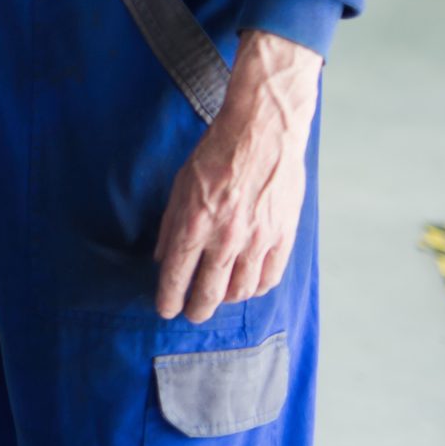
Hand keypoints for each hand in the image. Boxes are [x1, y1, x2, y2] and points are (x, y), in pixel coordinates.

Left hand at [152, 30, 322, 321]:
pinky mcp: (283, 236)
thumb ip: (171, 223)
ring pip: (242, 291)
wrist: (263, 131)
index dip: (169, 297)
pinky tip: (247, 286)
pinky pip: (269, 278)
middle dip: (197, 309)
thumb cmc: (217, 152)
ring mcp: (258, 239)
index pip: (177, 274)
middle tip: (192, 314)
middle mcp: (226, 237)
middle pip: (210, 293)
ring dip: (226, 299)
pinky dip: (256, 288)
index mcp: (195, 223)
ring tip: (218, 297)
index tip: (165, 309)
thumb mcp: (181, 184)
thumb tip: (161, 256)